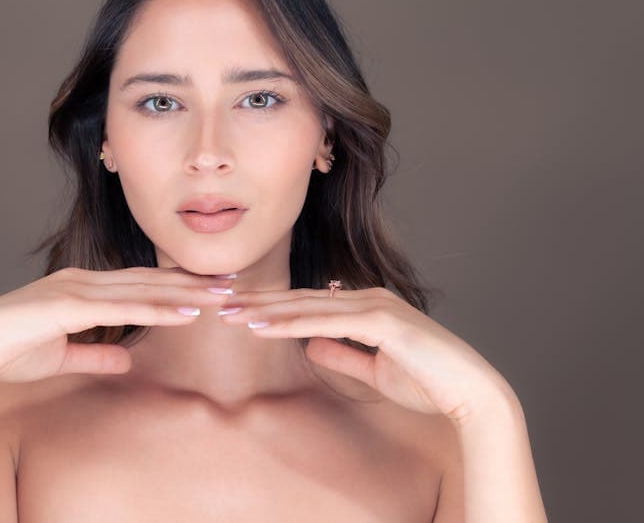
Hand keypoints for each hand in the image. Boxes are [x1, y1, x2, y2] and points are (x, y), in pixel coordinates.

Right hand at [0, 266, 232, 385]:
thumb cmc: (5, 352)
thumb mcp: (61, 356)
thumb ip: (95, 354)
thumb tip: (127, 358)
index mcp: (80, 289)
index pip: (137, 284)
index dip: (174, 285)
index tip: (208, 289)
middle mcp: (82, 281)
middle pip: (148, 279)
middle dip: (191, 282)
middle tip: (231, 283)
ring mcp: (76, 290)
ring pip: (142, 288)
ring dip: (184, 292)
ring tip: (221, 296)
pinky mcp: (68, 306)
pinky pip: (122, 307)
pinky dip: (156, 308)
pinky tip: (185, 311)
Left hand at [218, 286, 515, 425]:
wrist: (469, 392)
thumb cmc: (428, 382)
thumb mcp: (373, 370)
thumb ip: (343, 355)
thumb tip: (311, 346)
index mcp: (366, 306)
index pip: (308, 303)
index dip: (273, 305)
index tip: (240, 309)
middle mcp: (367, 298)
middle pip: (301, 298)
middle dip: (259, 301)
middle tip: (220, 302)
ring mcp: (374, 306)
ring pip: (307, 306)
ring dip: (266, 309)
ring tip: (231, 313)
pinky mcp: (381, 321)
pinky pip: (325, 322)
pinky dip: (291, 323)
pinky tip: (262, 327)